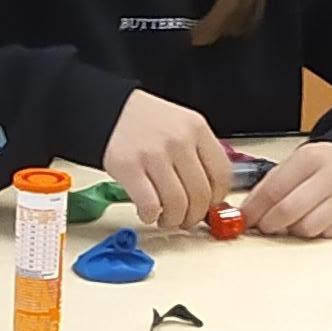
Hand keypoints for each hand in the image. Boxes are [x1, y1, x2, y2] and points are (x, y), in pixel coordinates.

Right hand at [102, 91, 234, 229]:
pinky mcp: (129, 167)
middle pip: (201, 194)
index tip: (208, 206)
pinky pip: (150, 205)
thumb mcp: (182, 125)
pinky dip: (150, 216)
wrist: (109, 110)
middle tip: (186, 219)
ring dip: (173, 220)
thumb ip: (198, 154)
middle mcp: (178, 140)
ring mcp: (154, 154)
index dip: (217, 198)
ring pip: (177, 204)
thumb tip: (210, 194)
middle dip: (194, 216)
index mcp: (196, 128)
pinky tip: (148, 212)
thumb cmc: (146, 122)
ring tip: (166, 218)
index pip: (222, 174)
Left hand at [245, 140, 331, 240]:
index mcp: (310, 157)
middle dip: (270, 224)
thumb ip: (266, 189)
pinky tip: (317, 220)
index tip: (244, 220)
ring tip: (295, 219)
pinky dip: (316, 233)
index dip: (254, 210)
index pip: (273, 190)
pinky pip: (326, 235)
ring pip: (307, 228)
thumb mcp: (291, 169)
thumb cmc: (317, 170)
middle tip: (265, 226)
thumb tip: (244, 215)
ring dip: (294, 230)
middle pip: (288, 211)